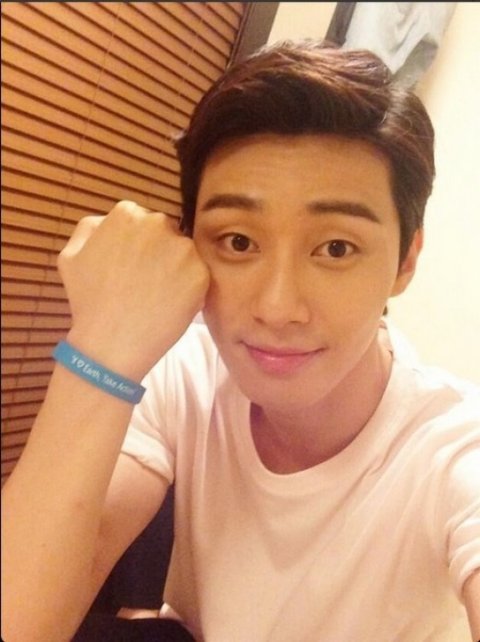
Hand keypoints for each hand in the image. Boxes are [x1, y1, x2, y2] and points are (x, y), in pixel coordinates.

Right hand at [58, 201, 209, 379]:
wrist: (110, 342)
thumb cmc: (88, 301)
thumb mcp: (71, 255)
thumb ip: (91, 228)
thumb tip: (110, 221)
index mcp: (127, 215)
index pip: (142, 221)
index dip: (139, 246)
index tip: (133, 266)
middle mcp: (157, 223)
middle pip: (166, 233)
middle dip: (159, 252)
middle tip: (146, 282)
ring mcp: (182, 249)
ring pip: (184, 254)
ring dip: (176, 269)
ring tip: (158, 295)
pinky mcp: (200, 274)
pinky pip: (198, 276)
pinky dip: (189, 289)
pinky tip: (170, 304)